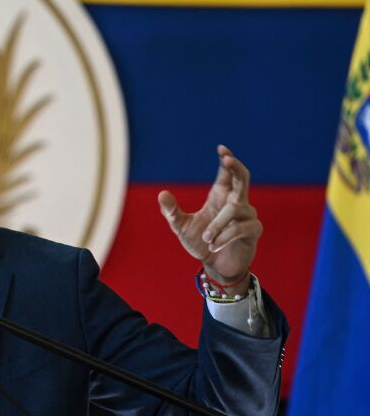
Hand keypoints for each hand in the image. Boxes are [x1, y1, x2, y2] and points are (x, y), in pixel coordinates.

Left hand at [157, 145, 261, 295]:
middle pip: (243, 178)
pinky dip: (224, 237)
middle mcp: (237, 202)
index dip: (227, 159)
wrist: (216, 266)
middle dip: (236, 167)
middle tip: (226, 159)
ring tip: (207, 238)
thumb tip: (161, 194)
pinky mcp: (254, 230)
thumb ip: (171, 211)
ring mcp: (248, 215)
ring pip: (235, 210)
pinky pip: (240, 228)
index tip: (221, 149)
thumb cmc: (201, 243)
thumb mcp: (181, 227)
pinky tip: (214, 246)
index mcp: (220, 196)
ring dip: (217, 225)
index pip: (227, 173)